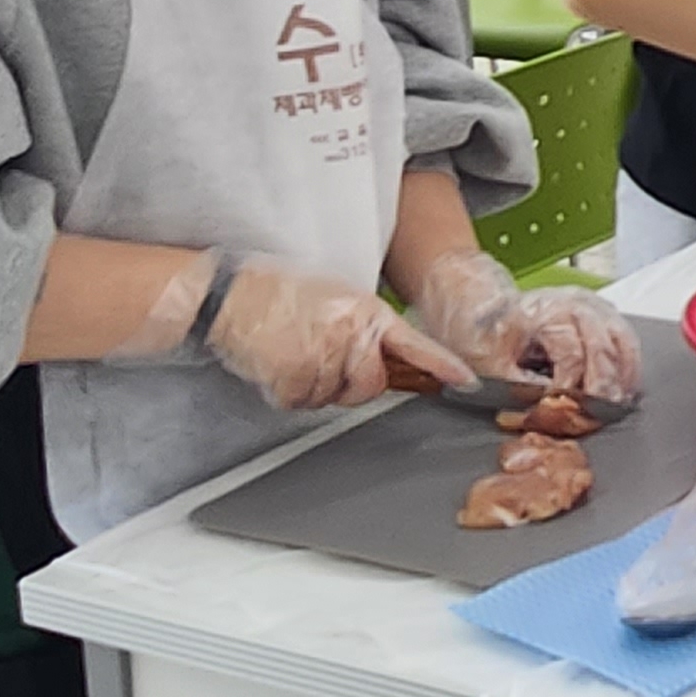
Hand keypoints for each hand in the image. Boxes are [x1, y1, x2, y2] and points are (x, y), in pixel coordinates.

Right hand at [178, 256, 469, 413]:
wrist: (230, 294)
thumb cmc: (279, 295)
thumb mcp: (334, 299)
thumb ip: (362, 327)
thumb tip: (378, 357)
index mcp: (365, 311)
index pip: (413, 344)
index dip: (441, 366)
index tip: (465, 382)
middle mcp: (350, 333)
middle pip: (370, 386)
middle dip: (349, 384)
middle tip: (320, 358)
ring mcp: (323, 355)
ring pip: (332, 397)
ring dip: (312, 385)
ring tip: (291, 351)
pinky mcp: (294, 375)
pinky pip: (301, 402)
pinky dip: (287, 391)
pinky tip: (276, 363)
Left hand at [398, 245, 642, 401]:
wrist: (476, 301)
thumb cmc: (481, 330)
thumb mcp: (488, 364)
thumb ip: (519, 388)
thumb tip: (547, 409)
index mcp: (544, 313)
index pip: (572, 356)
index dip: (569, 390)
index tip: (563, 412)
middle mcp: (574, 304)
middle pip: (602, 349)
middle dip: (602, 388)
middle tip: (596, 417)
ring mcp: (591, 306)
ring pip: (621, 342)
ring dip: (622, 378)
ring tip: (615, 407)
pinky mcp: (600, 313)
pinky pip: (625, 339)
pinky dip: (628, 366)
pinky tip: (623, 389)